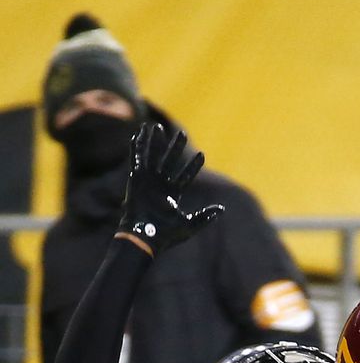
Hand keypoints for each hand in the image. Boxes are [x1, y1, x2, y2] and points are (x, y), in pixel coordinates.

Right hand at [117, 124, 221, 255]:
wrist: (145, 236)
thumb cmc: (166, 235)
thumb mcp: (190, 225)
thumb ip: (205, 216)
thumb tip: (221, 209)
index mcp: (172, 194)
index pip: (185, 176)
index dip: (193, 166)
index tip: (202, 155)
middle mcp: (159, 185)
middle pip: (169, 161)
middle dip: (176, 147)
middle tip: (182, 133)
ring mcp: (147, 180)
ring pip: (152, 156)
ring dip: (154, 141)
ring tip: (156, 127)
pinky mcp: (136, 178)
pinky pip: (136, 158)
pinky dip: (136, 146)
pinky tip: (137, 134)